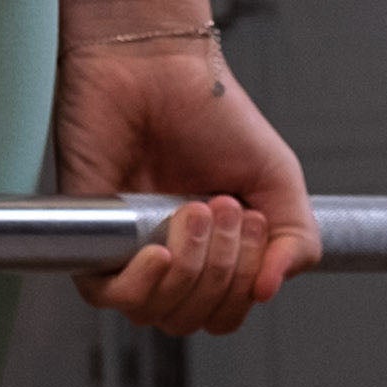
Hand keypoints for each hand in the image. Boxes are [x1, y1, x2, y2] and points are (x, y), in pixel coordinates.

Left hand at [54, 35, 317, 334]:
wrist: (155, 68)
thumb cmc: (211, 113)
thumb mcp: (277, 179)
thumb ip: (296, 240)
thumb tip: (267, 293)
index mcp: (213, 252)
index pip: (229, 311)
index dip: (245, 283)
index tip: (250, 220)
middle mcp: (171, 259)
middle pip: (197, 318)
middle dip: (222, 269)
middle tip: (220, 207)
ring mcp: (130, 253)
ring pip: (159, 313)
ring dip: (189, 269)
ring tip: (191, 210)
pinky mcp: (89, 239)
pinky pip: (110, 299)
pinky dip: (141, 286)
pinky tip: (157, 250)